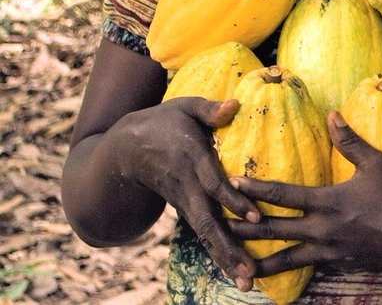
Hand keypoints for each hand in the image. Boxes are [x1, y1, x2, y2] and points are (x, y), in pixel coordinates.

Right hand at [115, 97, 260, 290]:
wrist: (123, 150)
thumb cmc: (163, 121)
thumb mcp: (183, 107)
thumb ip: (210, 109)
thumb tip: (236, 104)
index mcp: (191, 159)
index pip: (213, 183)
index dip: (233, 200)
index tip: (254, 217)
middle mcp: (187, 186)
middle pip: (208, 221)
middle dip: (229, 247)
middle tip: (249, 270)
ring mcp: (184, 201)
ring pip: (205, 233)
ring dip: (225, 258)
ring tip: (246, 281)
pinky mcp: (185, 209)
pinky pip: (203, 233)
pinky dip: (218, 252)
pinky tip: (234, 272)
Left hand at [227, 112, 381, 277]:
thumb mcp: (378, 163)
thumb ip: (350, 141)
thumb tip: (332, 114)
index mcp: (329, 202)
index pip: (283, 194)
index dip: (255, 188)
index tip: (231, 183)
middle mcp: (324, 230)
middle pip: (275, 230)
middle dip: (244, 228)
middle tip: (217, 227)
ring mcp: (332, 252)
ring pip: (287, 259)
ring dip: (260, 262)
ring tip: (238, 267)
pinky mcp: (343, 265)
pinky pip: (310, 269)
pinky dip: (291, 272)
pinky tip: (281, 275)